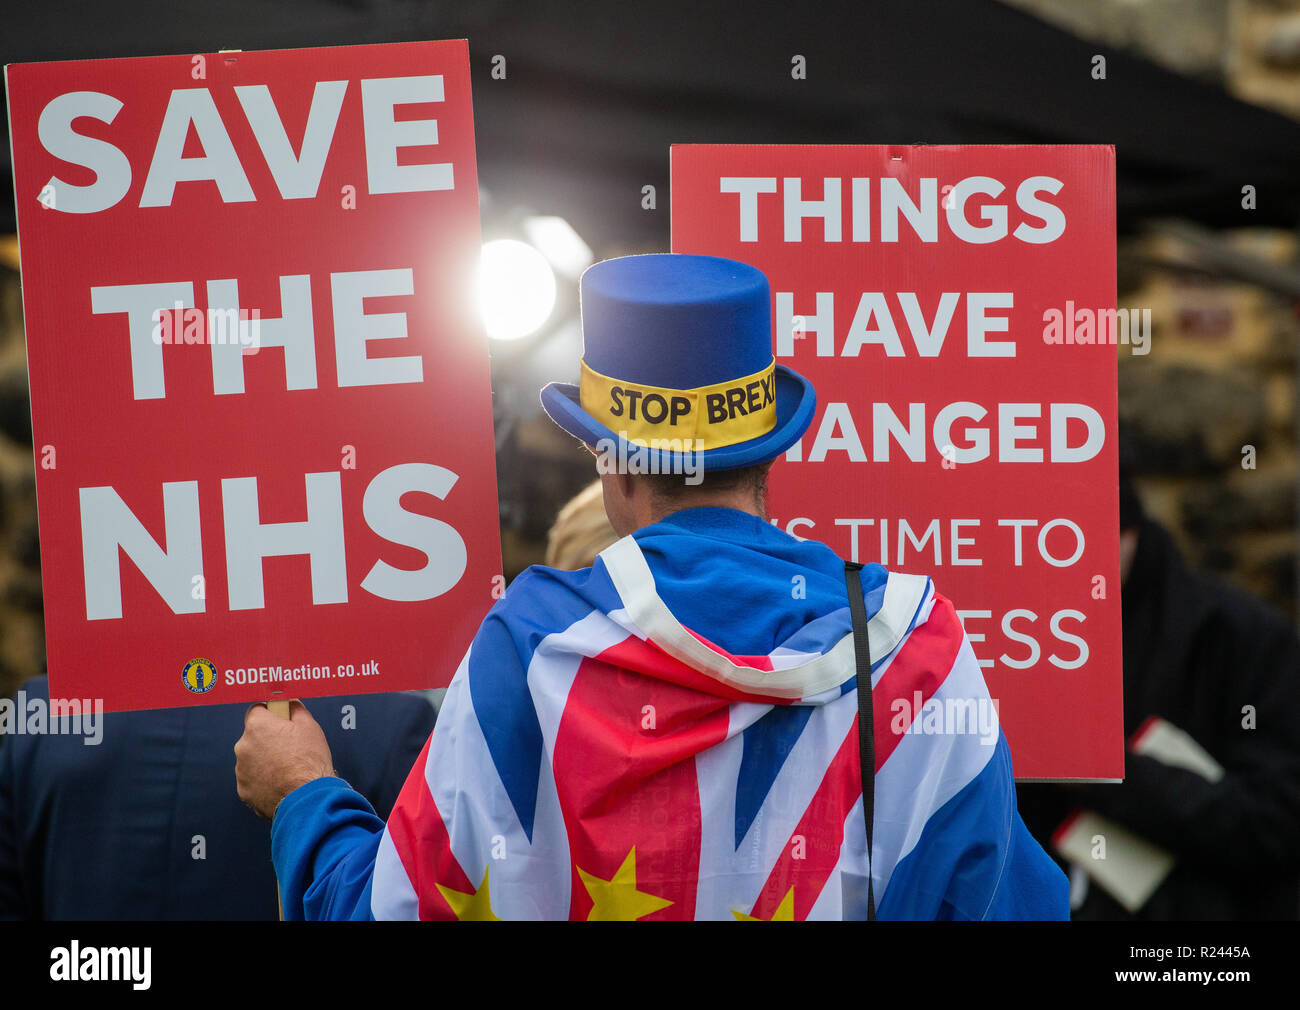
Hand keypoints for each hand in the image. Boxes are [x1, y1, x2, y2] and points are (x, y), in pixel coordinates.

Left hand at [235, 700, 336, 819]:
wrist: (306, 797)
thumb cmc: (309, 761)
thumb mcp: (310, 726)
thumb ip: (296, 709)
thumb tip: (291, 704)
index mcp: (258, 726)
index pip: (256, 710)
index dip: (270, 714)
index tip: (279, 720)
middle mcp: (243, 746)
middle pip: (253, 736)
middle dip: (268, 739)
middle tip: (289, 747)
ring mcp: (241, 770)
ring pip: (252, 759)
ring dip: (264, 760)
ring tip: (287, 769)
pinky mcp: (243, 790)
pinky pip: (252, 779)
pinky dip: (262, 780)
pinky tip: (280, 783)